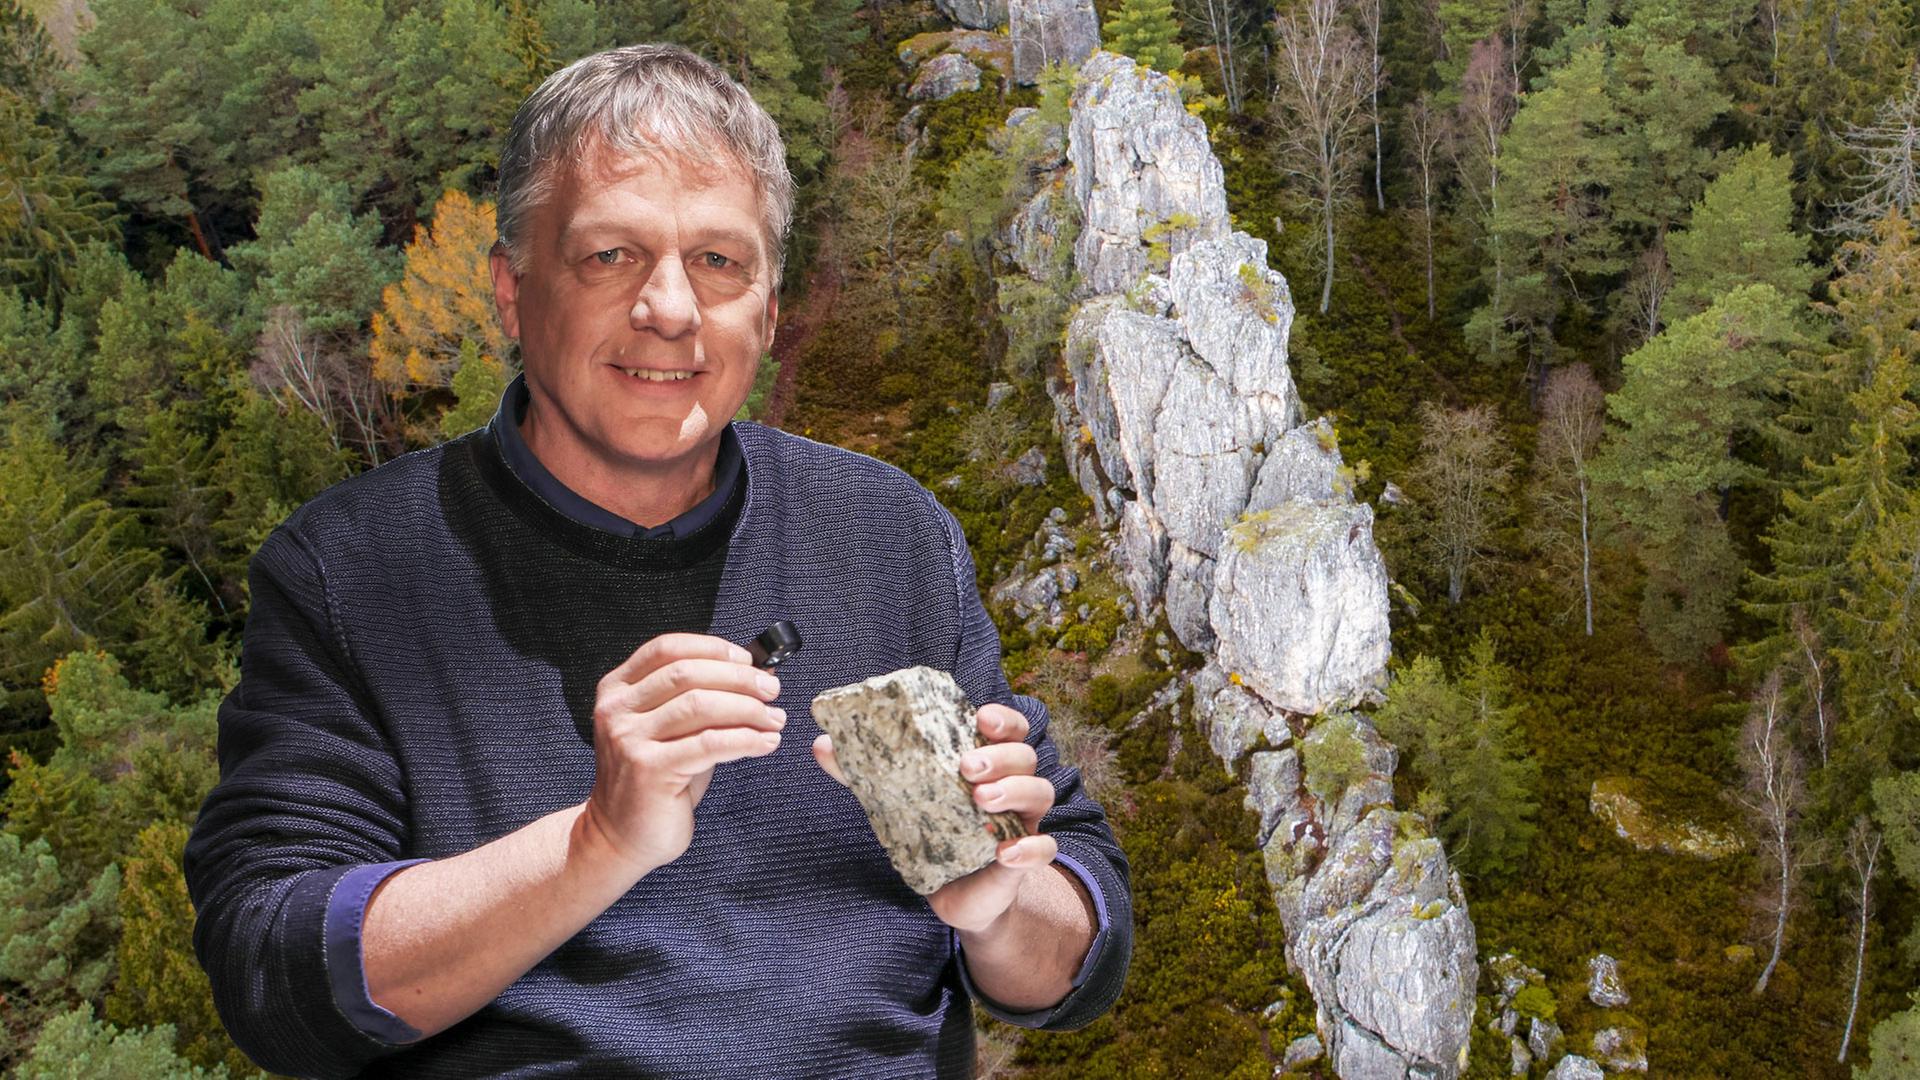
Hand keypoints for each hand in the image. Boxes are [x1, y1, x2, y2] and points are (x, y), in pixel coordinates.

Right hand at [581, 633, 785, 878]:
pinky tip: (765, 743)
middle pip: (688, 673)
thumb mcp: (669, 729)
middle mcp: (617, 710)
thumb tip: (754, 676)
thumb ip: (698, 699)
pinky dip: (746, 739)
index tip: (749, 660)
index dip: (713, 649)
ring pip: (700, 705)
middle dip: (739, 678)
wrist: (620, 836)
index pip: (668, 648)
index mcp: (618, 690)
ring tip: (774, 719)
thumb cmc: (655, 779)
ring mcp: (629, 740)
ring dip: (748, 710)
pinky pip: (709, 744)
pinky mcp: (648, 770)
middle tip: (771, 690)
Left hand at [812, 702, 1057, 932]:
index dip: (1002, 718)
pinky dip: (1031, 848)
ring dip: (1014, 790)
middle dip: (1000, 755)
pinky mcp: (1023, 860)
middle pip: (1025, 755)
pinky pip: (1045, 849)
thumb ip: (864, 774)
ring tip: (982, 799)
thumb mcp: (898, 801)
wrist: (956, 893)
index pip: (1008, 728)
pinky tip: (1006, 852)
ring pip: (1040, 792)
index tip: (980, 718)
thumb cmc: (933, 833)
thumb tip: (822, 744)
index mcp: (986, 762)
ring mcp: (1021, 821)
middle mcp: (1011, 785)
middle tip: (966, 766)